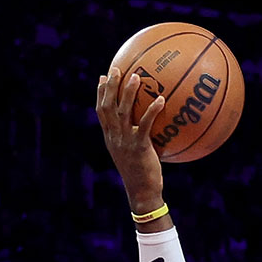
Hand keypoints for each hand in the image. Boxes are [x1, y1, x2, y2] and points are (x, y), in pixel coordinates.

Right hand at [96, 66, 167, 210]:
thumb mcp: (134, 154)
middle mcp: (114, 137)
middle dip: (110, 86)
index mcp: (110, 137)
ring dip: (128, 93)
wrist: (142, 192)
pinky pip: (145, 125)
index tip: (103, 76)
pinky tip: (161, 99)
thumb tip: (148, 123)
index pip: (101, 111)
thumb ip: (136, 137)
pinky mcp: (139, 147)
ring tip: (136, 76)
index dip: (100, 93)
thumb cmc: (141, 174)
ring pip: (123, 112)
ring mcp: (125, 141)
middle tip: (116, 69)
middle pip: (107, 107)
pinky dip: (152, 111)